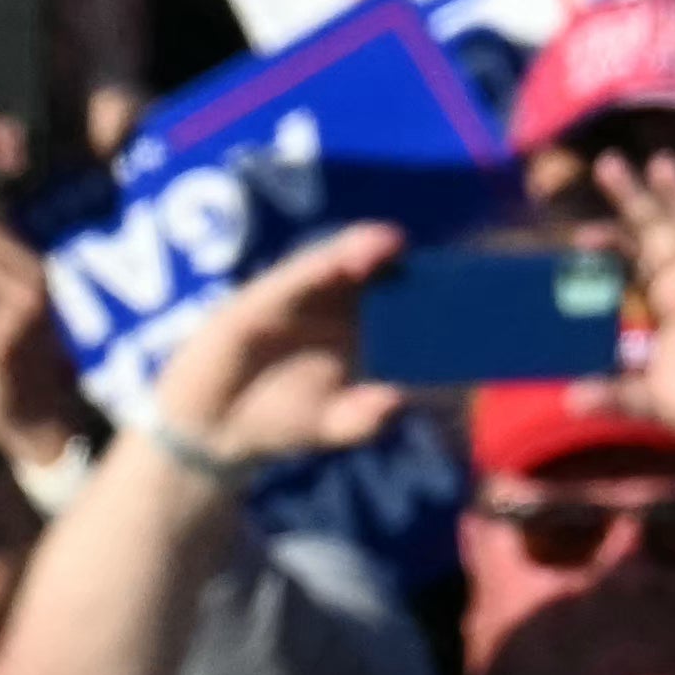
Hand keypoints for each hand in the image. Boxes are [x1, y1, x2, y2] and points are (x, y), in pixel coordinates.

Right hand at [152, 222, 406, 469]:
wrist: (215, 432)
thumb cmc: (280, 420)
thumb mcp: (332, 425)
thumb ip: (364, 417)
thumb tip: (399, 400)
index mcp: (354, 330)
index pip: (393, 298)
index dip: (423, 286)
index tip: (458, 284)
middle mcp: (327, 306)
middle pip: (369, 271)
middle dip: (398, 258)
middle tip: (431, 255)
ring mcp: (292, 299)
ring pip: (332, 262)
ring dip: (361, 248)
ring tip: (391, 242)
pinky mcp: (256, 301)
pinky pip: (288, 279)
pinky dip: (315, 266)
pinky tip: (340, 261)